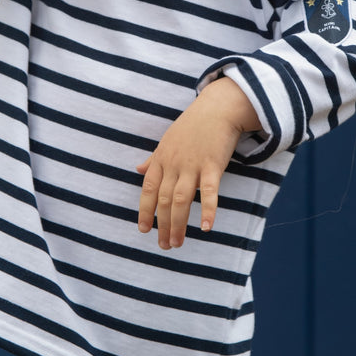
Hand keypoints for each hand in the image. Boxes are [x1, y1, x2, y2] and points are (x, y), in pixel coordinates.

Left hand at [136, 77, 259, 248]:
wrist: (217, 109)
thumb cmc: (191, 126)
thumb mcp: (166, 141)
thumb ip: (153, 159)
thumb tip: (138, 170)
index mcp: (161, 160)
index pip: (147, 189)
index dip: (144, 211)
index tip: (143, 229)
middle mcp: (173, 164)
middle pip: (163, 200)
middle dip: (162, 225)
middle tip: (164, 245)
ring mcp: (192, 165)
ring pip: (180, 199)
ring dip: (178, 223)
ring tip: (177, 243)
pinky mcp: (212, 165)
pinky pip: (209, 191)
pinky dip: (207, 209)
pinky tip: (205, 227)